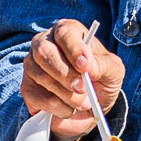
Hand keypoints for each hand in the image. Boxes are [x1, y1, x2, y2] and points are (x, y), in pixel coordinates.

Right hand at [21, 19, 125, 140]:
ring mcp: (32, 65)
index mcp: (68, 32)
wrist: (90, 106)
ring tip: (82, 102)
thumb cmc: (101, 79)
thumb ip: (103, 65)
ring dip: (66, 94)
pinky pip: (36, 97)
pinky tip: (67, 108)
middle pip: (44, 51)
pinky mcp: (27, 88)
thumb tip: (89, 67)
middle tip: (83, 88)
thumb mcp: (112, 70)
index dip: (74, 49)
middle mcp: (45, 43)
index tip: (85, 66)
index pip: (64, 33)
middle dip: (66, 74)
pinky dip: (56, 107)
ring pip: (41, 76)